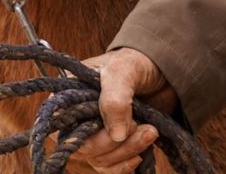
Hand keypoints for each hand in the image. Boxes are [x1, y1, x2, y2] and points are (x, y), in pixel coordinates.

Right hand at [69, 48, 176, 173]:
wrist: (164, 71)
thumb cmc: (138, 63)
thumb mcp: (124, 70)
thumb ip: (115, 99)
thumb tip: (116, 135)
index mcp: (70, 94)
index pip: (61, 123)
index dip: (84, 131)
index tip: (113, 126)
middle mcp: (77, 117)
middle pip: (82, 147)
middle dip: (113, 143)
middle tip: (139, 127)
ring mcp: (94, 133)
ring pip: (98, 159)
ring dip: (126, 151)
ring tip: (150, 132)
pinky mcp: (111, 146)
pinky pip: (109, 168)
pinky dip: (124, 166)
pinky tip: (139, 155)